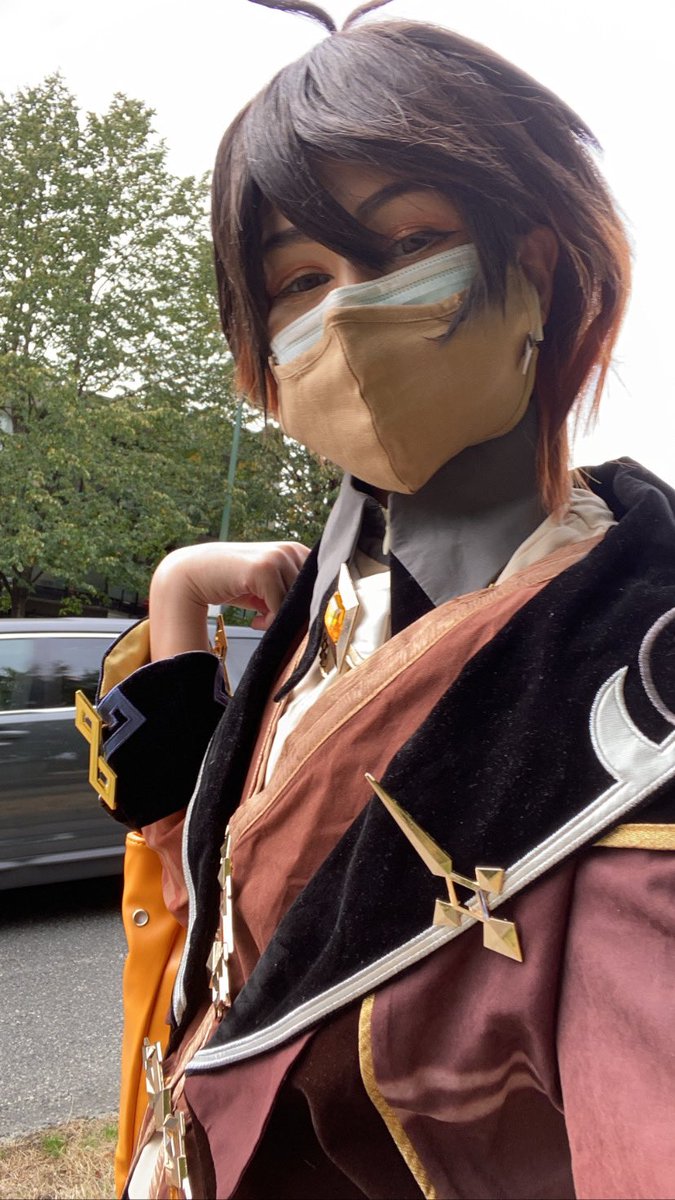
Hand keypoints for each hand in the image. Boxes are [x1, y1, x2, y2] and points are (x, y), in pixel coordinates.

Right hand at [149, 541, 310, 659]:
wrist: (195, 573)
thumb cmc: (234, 582)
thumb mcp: (268, 588)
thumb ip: (290, 597)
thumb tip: (314, 621)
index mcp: (296, 551)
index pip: (321, 584)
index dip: (309, 606)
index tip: (293, 622)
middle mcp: (291, 550)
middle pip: (311, 595)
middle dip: (294, 615)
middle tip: (269, 621)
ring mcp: (278, 557)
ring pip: (296, 602)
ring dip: (279, 619)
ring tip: (259, 619)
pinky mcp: (264, 569)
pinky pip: (279, 606)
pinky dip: (269, 621)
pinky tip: (253, 620)